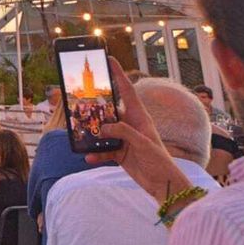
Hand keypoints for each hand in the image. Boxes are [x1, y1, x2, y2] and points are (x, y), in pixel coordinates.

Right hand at [84, 57, 182, 203]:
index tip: (109, 59)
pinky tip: (89, 157)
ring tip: (81, 134)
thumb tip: (102, 128)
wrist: (163, 184)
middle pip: (109, 110)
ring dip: (92, 133)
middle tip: (80, 101)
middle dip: (95, 107)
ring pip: (102, 130)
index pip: (127, 90)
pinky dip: (95, 154)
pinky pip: (102, 150)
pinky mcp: (119, 153)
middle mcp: (130, 125)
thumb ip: (123, 132)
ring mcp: (124, 139)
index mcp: (139, 117)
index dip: (118, 74)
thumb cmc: (159, 161)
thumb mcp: (143, 144)